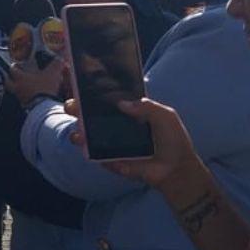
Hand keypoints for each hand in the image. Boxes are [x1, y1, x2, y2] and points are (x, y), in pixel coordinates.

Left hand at [6, 58, 65, 108]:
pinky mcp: (24, 105)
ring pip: (13, 91)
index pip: (13, 69)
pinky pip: (21, 99)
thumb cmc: (45, 87)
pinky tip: (31, 95)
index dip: (15, 65)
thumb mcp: (53, 73)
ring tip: (24, 86)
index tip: (17, 64)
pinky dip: (24, 96)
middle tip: (15, 76)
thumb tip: (60, 59)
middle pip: (7, 82)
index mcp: (21, 77)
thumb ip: (56, 64)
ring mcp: (20, 97)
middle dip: (10, 78)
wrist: (44, 106)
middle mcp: (17, 87)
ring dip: (17, 88)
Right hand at [68, 97, 201, 190]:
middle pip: (86, 114)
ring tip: (79, 134)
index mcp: (123, 111)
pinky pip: (94, 156)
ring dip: (77, 133)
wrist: (177, 168)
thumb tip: (122, 103)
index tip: (77, 82)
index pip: (102, 98)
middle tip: (72, 107)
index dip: (88, 90)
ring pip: (84, 136)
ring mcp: (108, 143)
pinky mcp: (109, 160)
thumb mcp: (165, 116)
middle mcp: (111, 125)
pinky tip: (95, 151)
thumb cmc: (172, 139)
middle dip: (74, 107)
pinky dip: (91, 153)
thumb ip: (147, 106)